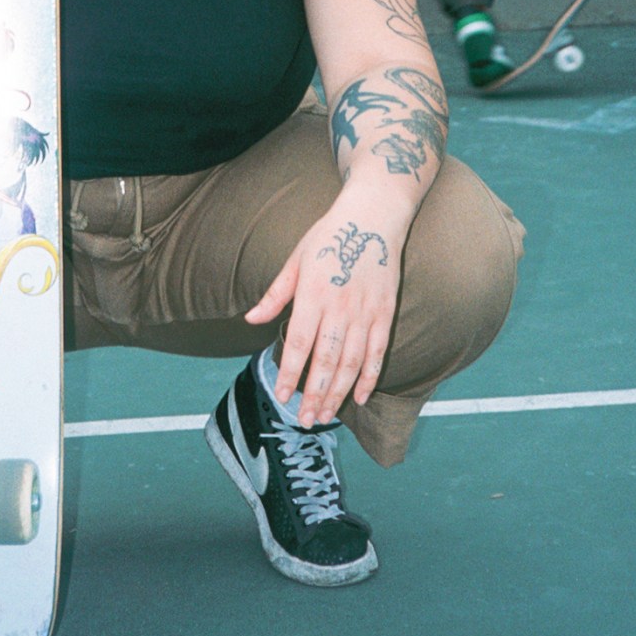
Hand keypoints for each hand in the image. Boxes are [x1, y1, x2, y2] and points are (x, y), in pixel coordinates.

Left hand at [246, 190, 406, 427]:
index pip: (299, 343)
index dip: (290, 373)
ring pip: (352, 362)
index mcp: (313, 293)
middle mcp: (341, 306)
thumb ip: (275, 294)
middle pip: (327, 360)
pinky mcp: (386, 312)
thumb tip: (249, 319)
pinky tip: (361, 397)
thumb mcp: (295, 258)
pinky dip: (371, 377)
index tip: (282, 397)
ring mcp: (366, 311)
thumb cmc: (328, 235)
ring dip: (339, 393)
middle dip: (314, 394)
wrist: (374, 215)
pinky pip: (379, 352)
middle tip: (304, 420)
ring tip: (325, 415)